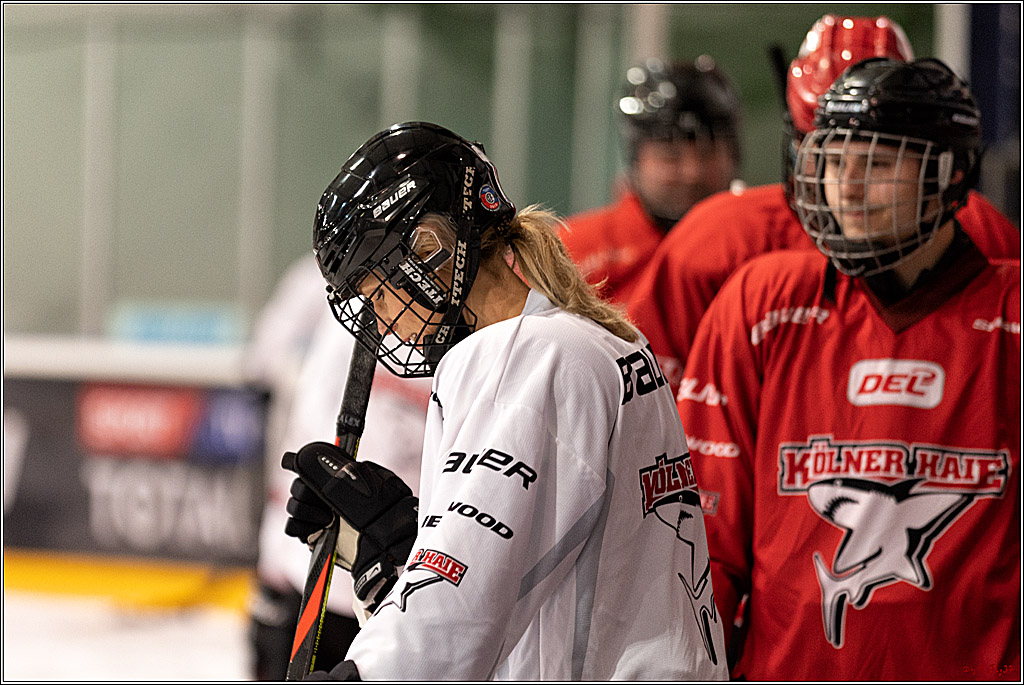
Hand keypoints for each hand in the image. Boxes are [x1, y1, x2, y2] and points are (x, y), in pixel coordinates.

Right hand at [282, 442, 418, 594]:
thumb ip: (346, 466)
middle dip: (306, 492)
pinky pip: (291, 528)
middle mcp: (323, 497)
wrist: (384, 541)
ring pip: (293, 506)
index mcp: (335, 481)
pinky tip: (320, 528)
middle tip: (325, 501)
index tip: (294, 464)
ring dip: (307, 511)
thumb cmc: (383, 509)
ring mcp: (316, 516)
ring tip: (328, 519)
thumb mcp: (368, 479)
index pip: (307, 468)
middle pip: (297, 487)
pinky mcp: (312, 536)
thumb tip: (329, 454)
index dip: (299, 466)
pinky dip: (300, 526)